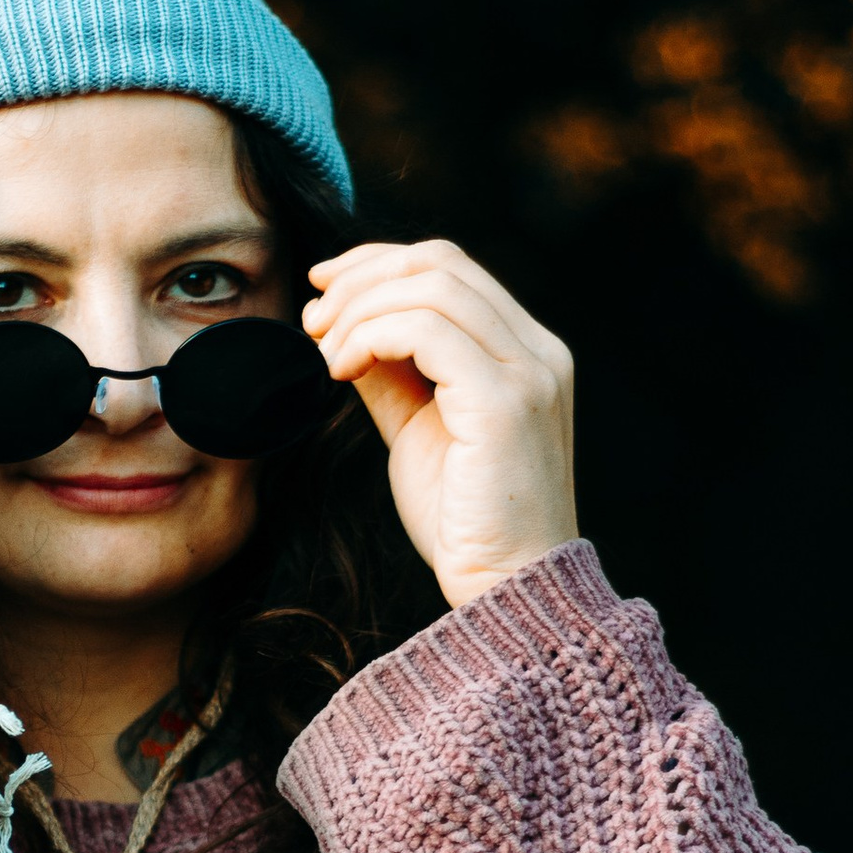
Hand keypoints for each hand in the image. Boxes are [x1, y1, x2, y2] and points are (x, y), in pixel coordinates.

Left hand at [302, 240, 577, 609]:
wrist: (506, 590)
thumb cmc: (464, 523)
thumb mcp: (418, 429)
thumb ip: (392, 374)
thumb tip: (344, 324)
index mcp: (526, 353)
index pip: (450, 268)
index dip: (378, 264)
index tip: (324, 289)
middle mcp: (539, 352)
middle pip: (440, 262)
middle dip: (361, 278)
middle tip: (314, 319)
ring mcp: (529, 373)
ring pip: (431, 286)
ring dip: (359, 310)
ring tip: (325, 354)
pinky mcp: (505, 401)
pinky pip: (425, 329)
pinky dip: (370, 336)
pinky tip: (342, 370)